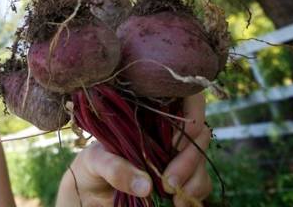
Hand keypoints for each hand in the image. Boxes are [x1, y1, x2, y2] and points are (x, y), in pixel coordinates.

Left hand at [55, 92, 211, 206]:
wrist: (91, 194)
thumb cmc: (90, 167)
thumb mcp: (94, 162)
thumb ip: (114, 168)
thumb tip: (146, 185)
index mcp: (146, 114)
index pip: (183, 97)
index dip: (191, 112)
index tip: (175, 142)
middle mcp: (164, 131)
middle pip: (198, 133)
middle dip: (189, 158)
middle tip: (169, 182)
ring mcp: (175, 154)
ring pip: (202, 158)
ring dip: (194, 178)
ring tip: (172, 195)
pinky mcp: (181, 177)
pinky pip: (201, 181)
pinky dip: (195, 193)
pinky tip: (179, 204)